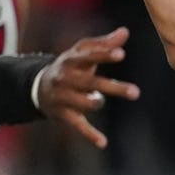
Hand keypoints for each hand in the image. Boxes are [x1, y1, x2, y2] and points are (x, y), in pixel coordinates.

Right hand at [35, 27, 139, 147]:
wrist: (38, 86)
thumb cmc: (71, 66)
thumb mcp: (82, 52)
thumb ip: (104, 43)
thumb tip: (125, 31)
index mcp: (72, 60)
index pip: (89, 56)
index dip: (104, 55)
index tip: (121, 54)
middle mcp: (66, 78)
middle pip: (91, 83)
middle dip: (112, 88)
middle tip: (136, 92)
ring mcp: (64, 97)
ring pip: (84, 103)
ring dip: (95, 102)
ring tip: (99, 100)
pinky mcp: (63, 115)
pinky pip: (77, 126)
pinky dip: (90, 135)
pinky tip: (103, 143)